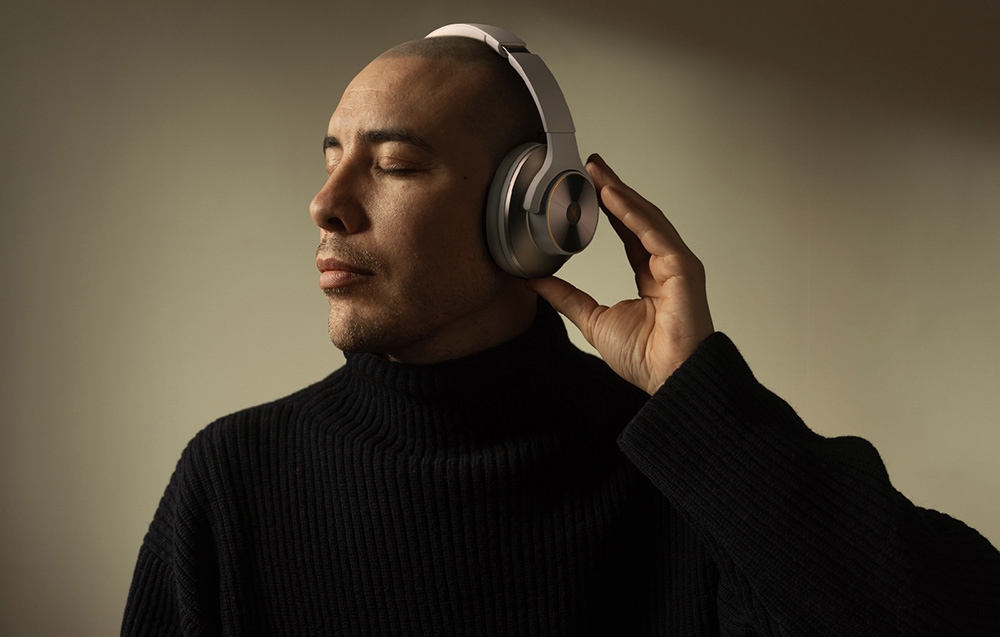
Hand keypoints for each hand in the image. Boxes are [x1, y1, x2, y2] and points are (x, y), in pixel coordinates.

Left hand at [528, 154, 714, 394]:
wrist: (669, 380)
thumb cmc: (645, 358)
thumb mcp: (592, 319)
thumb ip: (566, 296)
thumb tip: (535, 281)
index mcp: (650, 276)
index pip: (628, 232)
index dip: (609, 207)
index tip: (588, 186)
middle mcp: (667, 265)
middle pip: (638, 217)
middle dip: (613, 189)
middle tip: (590, 165)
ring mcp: (677, 264)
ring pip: (646, 218)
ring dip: (620, 193)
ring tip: (597, 172)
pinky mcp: (683, 268)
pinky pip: (654, 233)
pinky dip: (632, 212)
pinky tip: (612, 195)